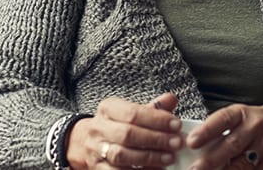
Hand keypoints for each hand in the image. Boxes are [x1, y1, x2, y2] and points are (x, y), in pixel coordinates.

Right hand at [66, 93, 184, 168]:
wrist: (85, 142)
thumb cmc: (116, 124)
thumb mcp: (130, 111)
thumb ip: (153, 107)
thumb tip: (171, 99)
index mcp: (108, 108)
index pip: (133, 113)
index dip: (156, 119)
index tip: (176, 125)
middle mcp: (99, 128)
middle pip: (127, 134)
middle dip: (155, 139)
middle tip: (176, 143)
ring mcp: (96, 149)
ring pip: (121, 155)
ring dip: (148, 158)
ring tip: (169, 158)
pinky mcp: (97, 168)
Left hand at [185, 102, 262, 169]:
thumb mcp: (244, 116)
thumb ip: (222, 130)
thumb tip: (196, 148)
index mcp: (243, 114)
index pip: (223, 119)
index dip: (206, 130)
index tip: (191, 142)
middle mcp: (255, 129)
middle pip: (231, 145)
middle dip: (211, 161)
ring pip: (242, 166)